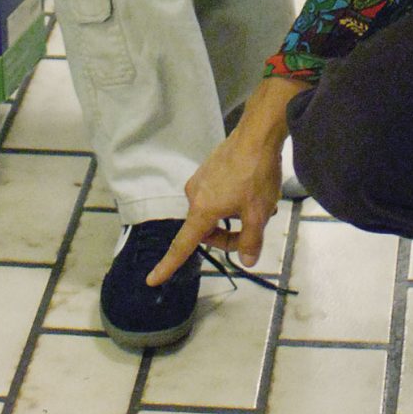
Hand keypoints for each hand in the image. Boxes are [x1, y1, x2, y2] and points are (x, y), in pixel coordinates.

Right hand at [146, 76, 302, 285]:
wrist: (257, 134)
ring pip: (214, 211)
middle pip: (206, 229)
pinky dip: (233, 199)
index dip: (168, 265)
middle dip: (229, 234)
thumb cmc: (256, 175)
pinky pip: (217, 194)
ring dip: (233, 215)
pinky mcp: (209, 168)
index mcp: (202, 210)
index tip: (151, 279)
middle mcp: (194, 195)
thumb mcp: (258, 214)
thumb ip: (251, 241)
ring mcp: (200, 180)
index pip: (182, 245)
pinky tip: (253, 189)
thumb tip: (246, 260)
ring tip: (260, 204)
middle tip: (256, 228)